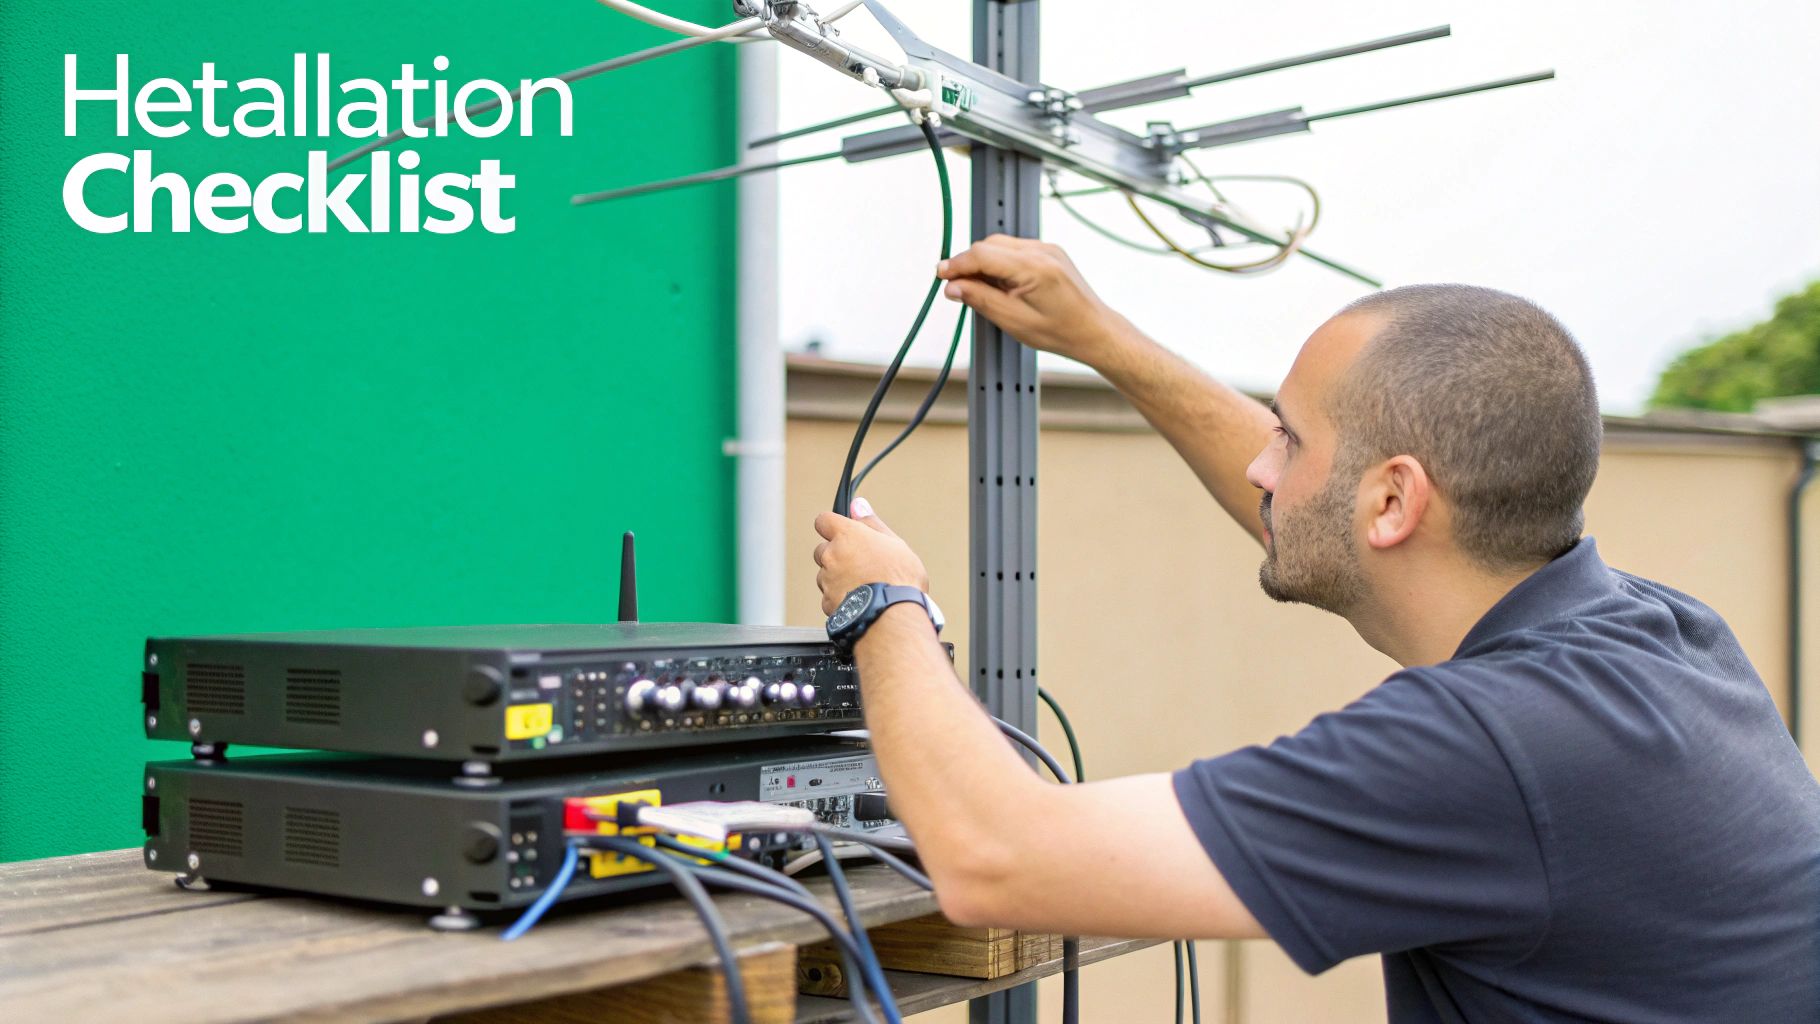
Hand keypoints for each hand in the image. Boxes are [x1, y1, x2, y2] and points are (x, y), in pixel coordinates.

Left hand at [812, 498, 930, 615]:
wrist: (893, 616)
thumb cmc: (899, 579)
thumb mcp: (894, 543)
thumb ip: (871, 523)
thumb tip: (858, 505)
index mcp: (846, 536)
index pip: (823, 520)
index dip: (833, 526)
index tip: (843, 533)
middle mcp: (831, 556)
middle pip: (822, 550)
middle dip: (836, 556)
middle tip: (861, 565)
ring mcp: (827, 581)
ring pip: (825, 576)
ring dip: (837, 579)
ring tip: (864, 587)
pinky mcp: (827, 604)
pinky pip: (830, 598)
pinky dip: (841, 599)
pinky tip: (860, 602)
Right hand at [935, 234, 1128, 364]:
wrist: (1093, 330)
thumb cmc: (1060, 331)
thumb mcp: (1013, 321)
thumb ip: (980, 299)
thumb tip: (953, 286)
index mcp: (1033, 267)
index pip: (982, 254)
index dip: (957, 264)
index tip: (941, 275)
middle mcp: (1041, 251)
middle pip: (989, 245)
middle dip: (969, 264)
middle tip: (958, 288)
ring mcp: (1047, 248)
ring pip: (1000, 244)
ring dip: (984, 263)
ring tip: (982, 290)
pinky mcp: (1049, 251)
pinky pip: (1015, 249)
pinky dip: (1000, 262)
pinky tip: (1001, 284)